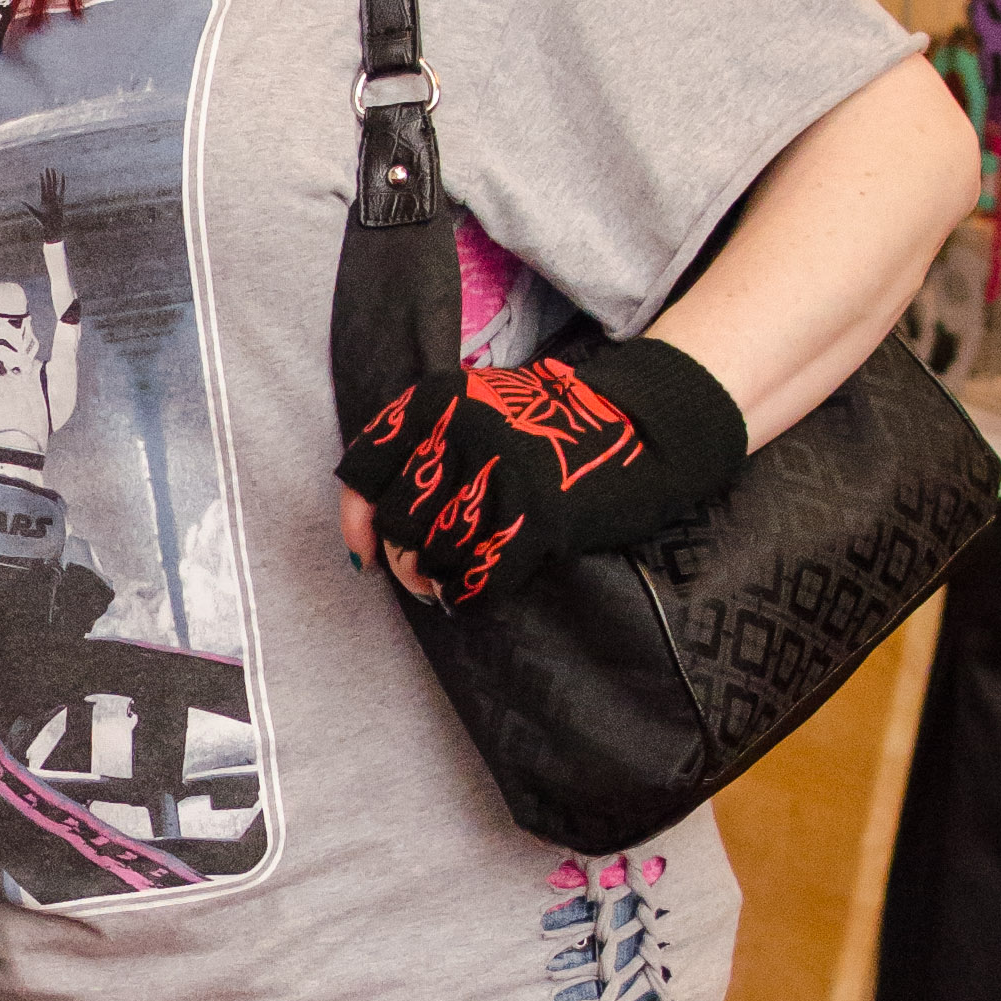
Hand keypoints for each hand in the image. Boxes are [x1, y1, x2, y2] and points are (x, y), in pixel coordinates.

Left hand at [338, 343, 746, 612]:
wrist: (642, 427)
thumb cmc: (551, 434)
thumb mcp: (477, 417)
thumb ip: (421, 460)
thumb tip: (367, 547)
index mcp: (437, 400)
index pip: (363, 469)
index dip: (357, 522)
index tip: (367, 553)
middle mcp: (462, 428)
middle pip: (398, 522)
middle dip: (404, 560)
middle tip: (424, 574)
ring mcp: (502, 471)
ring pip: (434, 555)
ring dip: (436, 582)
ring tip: (452, 583)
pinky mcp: (539, 515)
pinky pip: (479, 580)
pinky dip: (469, 600)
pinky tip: (476, 596)